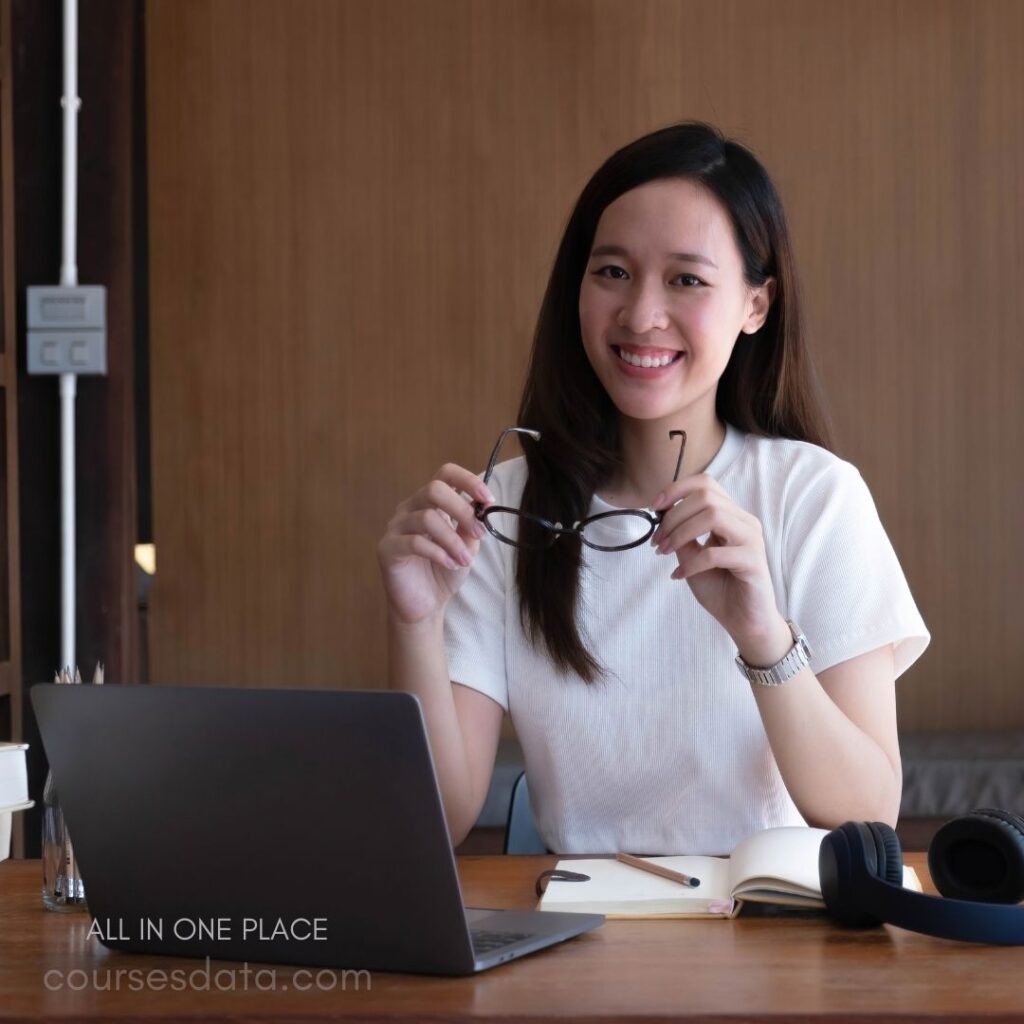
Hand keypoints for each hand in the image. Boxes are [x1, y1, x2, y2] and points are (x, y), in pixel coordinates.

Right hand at [377, 464, 493, 625]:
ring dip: (453, 540)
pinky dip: (438, 553)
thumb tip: (482, 507)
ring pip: (426, 517)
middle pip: (434, 489)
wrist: (425, 604)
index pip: (445, 474)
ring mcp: (396, 526)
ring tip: (465, 560)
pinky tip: (449, 564)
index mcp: (430, 502)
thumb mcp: (466, 546)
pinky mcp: (387, 548)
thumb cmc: (444, 570)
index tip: (488, 499)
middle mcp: (410, 508)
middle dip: (462, 510)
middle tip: (479, 533)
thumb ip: (472, 525)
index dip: (468, 481)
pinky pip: (414, 542)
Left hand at [651, 474, 784, 651]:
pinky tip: (680, 575)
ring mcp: (752, 540)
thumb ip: (682, 535)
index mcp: (731, 516)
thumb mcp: (692, 556)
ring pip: (713, 516)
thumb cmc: (720, 588)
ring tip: (665, 552)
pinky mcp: (753, 562)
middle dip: (673, 516)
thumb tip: (662, 516)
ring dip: (681, 533)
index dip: (677, 489)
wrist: (744, 621)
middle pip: (706, 497)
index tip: (654, 507)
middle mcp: (744, 522)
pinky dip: (691, 563)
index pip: (706, 483)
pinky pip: (716, 553)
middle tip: (657, 541)